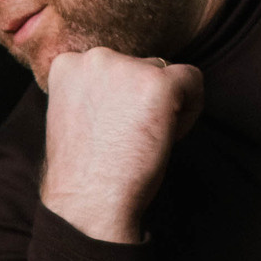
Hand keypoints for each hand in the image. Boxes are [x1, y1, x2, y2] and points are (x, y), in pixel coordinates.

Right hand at [40, 47, 204, 244]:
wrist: (88, 202)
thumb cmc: (82, 173)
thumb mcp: (75, 116)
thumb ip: (95, 92)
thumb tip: (130, 87)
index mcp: (68, 65)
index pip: (113, 67)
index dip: (119, 100)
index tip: (112, 130)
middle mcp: (95, 58)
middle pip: (140, 67)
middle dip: (142, 100)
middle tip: (129, 139)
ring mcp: (127, 67)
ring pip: (165, 73)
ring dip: (164, 105)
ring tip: (142, 142)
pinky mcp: (158, 82)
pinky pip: (193, 80)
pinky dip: (191, 110)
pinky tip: (167, 136)